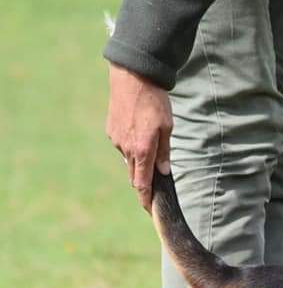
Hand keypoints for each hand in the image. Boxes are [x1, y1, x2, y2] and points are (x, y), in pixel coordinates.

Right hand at [105, 63, 172, 210]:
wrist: (132, 78)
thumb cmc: (155, 102)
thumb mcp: (167, 128)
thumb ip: (164, 152)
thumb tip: (164, 171)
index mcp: (142, 150)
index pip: (142, 183)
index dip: (146, 199)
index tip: (149, 210)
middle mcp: (126, 148)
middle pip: (134, 175)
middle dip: (143, 183)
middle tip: (154, 188)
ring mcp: (116, 139)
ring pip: (129, 160)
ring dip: (139, 161)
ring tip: (150, 149)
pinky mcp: (111, 130)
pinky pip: (123, 146)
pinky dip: (132, 147)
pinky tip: (139, 134)